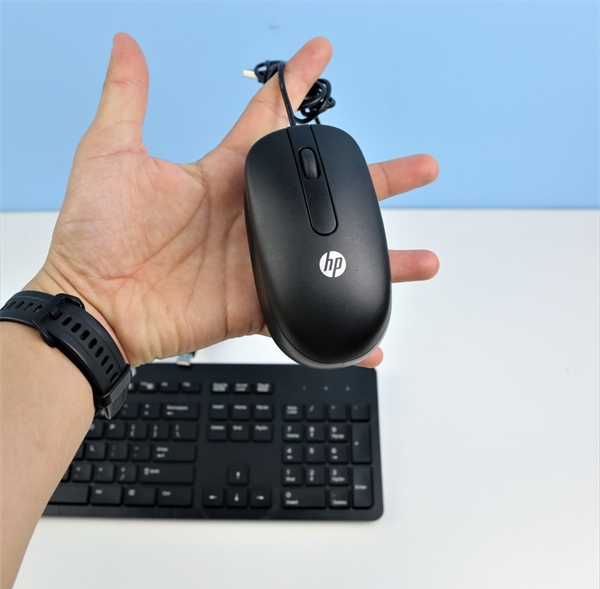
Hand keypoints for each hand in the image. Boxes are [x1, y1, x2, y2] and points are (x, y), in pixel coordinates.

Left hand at [28, 33, 438, 367]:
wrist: (95, 305)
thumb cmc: (95, 235)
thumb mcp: (110, 155)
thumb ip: (127, 98)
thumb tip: (127, 45)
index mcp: (224, 175)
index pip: (274, 122)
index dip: (299, 86)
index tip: (321, 55)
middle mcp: (250, 216)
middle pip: (327, 194)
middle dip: (376, 179)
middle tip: (417, 169)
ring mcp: (259, 261)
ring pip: (332, 256)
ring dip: (377, 257)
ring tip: (420, 258)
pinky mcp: (257, 304)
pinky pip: (307, 314)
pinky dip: (339, 329)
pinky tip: (370, 337)